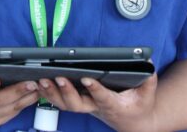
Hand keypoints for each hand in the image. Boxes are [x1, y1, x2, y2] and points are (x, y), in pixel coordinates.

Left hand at [37, 74, 159, 131]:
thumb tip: (148, 65)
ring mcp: (85, 106)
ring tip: (43, 79)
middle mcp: (95, 107)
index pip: (102, 98)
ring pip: (65, 104)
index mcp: (112, 104)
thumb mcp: (148, 95)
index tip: (87, 79)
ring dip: (52, 92)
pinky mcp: (78, 103)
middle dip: (66, 92)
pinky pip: (59, 101)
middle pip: (77, 104)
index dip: (94, 89)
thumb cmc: (138, 106)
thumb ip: (148, 81)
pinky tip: (38, 82)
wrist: (131, 121)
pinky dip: (47, 93)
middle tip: (58, 77)